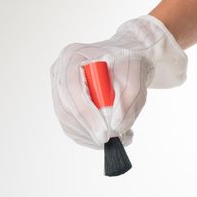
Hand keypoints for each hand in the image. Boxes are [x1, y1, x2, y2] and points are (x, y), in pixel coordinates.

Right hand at [50, 15, 186, 148]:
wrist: (127, 59)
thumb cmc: (130, 62)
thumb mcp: (136, 75)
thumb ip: (129, 99)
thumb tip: (117, 127)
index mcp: (72, 57)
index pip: (72, 89)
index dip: (87, 114)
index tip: (105, 133)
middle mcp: (59, 72)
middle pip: (66, 109)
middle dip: (90, 130)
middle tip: (114, 140)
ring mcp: (59, 89)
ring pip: (68, 121)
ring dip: (92, 136)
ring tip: (121, 137)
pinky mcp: (66, 104)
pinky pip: (73, 126)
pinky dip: (91, 136)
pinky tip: (112, 134)